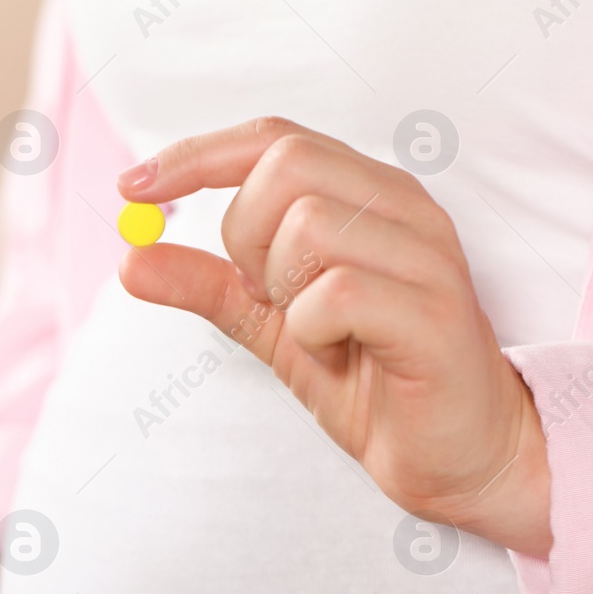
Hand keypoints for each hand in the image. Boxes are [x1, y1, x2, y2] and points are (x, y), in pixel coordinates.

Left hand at [116, 117, 551, 556]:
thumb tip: (131, 257)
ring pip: (308, 225)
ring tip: (317, 332)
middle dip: (246, 233)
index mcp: (369, 194)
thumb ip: (212, 287)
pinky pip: (336, 293)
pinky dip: (312, 330)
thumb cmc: (377, 381)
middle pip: (285, 163)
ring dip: (283, 290)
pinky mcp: (434, 313)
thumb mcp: (275, 327)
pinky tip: (339, 354)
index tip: (132, 185)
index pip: (274, 137)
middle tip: (267, 295)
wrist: (460, 456)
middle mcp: (405, 207)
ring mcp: (427, 255)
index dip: (197, 155)